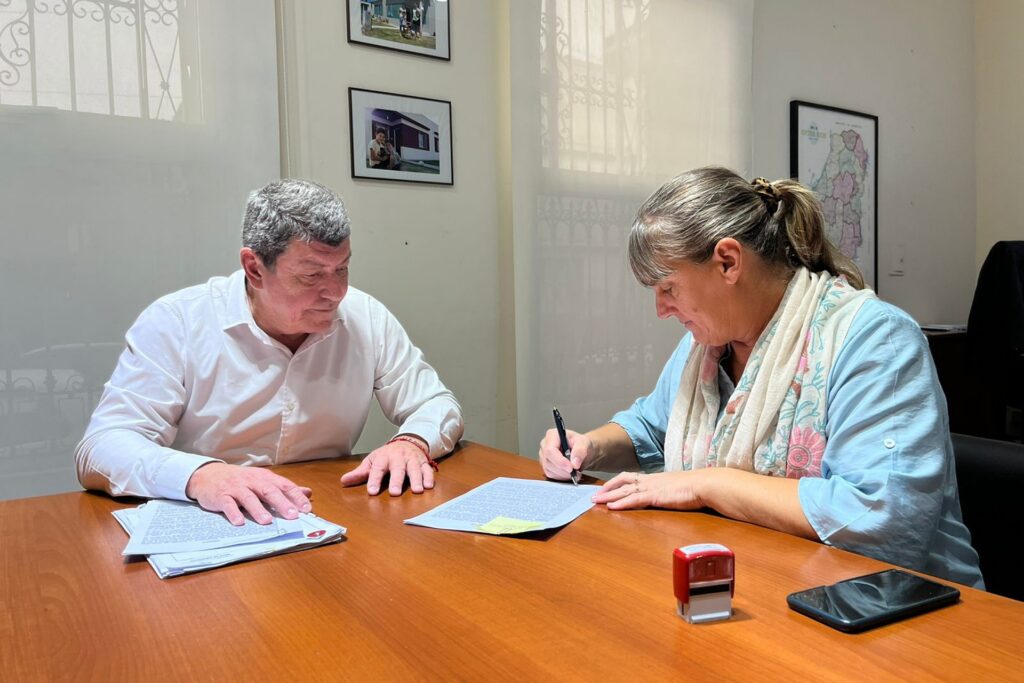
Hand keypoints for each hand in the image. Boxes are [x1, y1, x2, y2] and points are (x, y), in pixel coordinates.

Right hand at [185, 462, 312, 525]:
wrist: (209, 475)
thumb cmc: (240, 480)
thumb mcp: (263, 481)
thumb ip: (285, 488)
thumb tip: (308, 492)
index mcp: (265, 478)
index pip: (284, 485)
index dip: (296, 497)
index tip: (306, 509)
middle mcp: (252, 481)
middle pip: (268, 491)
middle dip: (281, 503)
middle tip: (291, 515)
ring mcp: (236, 488)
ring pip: (248, 498)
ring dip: (258, 509)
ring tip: (267, 521)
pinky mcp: (221, 496)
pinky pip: (228, 504)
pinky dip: (233, 513)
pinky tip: (239, 522)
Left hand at [339, 439, 434, 495]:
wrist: (407, 441)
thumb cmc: (387, 455)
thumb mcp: (372, 461)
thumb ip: (360, 473)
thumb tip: (343, 481)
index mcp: (384, 457)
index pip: (378, 469)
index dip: (374, 480)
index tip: (372, 492)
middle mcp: (399, 458)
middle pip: (398, 469)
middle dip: (397, 480)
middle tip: (395, 493)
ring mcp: (412, 459)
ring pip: (415, 469)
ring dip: (416, 479)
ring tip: (417, 491)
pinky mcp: (423, 462)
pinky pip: (427, 469)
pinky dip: (429, 477)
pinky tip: (429, 486)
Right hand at [538, 428, 589, 480]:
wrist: (581, 451)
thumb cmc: (581, 444)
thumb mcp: (584, 443)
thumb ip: (580, 451)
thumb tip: (574, 464)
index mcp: (552, 435)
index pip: (550, 450)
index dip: (559, 461)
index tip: (571, 468)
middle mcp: (545, 445)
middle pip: (548, 461)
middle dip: (563, 470)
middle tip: (577, 473)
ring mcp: (543, 456)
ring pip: (549, 470)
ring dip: (564, 475)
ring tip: (576, 473)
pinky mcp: (545, 465)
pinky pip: (551, 475)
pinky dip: (561, 477)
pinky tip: (569, 474)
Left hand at [592, 470, 706, 510]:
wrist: (704, 485)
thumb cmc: (695, 488)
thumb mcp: (676, 488)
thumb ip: (667, 492)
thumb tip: (664, 497)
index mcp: (654, 478)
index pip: (630, 477)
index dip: (616, 482)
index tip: (605, 487)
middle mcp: (650, 480)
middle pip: (622, 480)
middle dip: (607, 488)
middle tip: (594, 495)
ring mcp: (652, 487)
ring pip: (624, 490)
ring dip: (608, 496)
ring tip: (596, 501)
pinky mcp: (655, 496)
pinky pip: (634, 499)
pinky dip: (621, 503)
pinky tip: (611, 507)